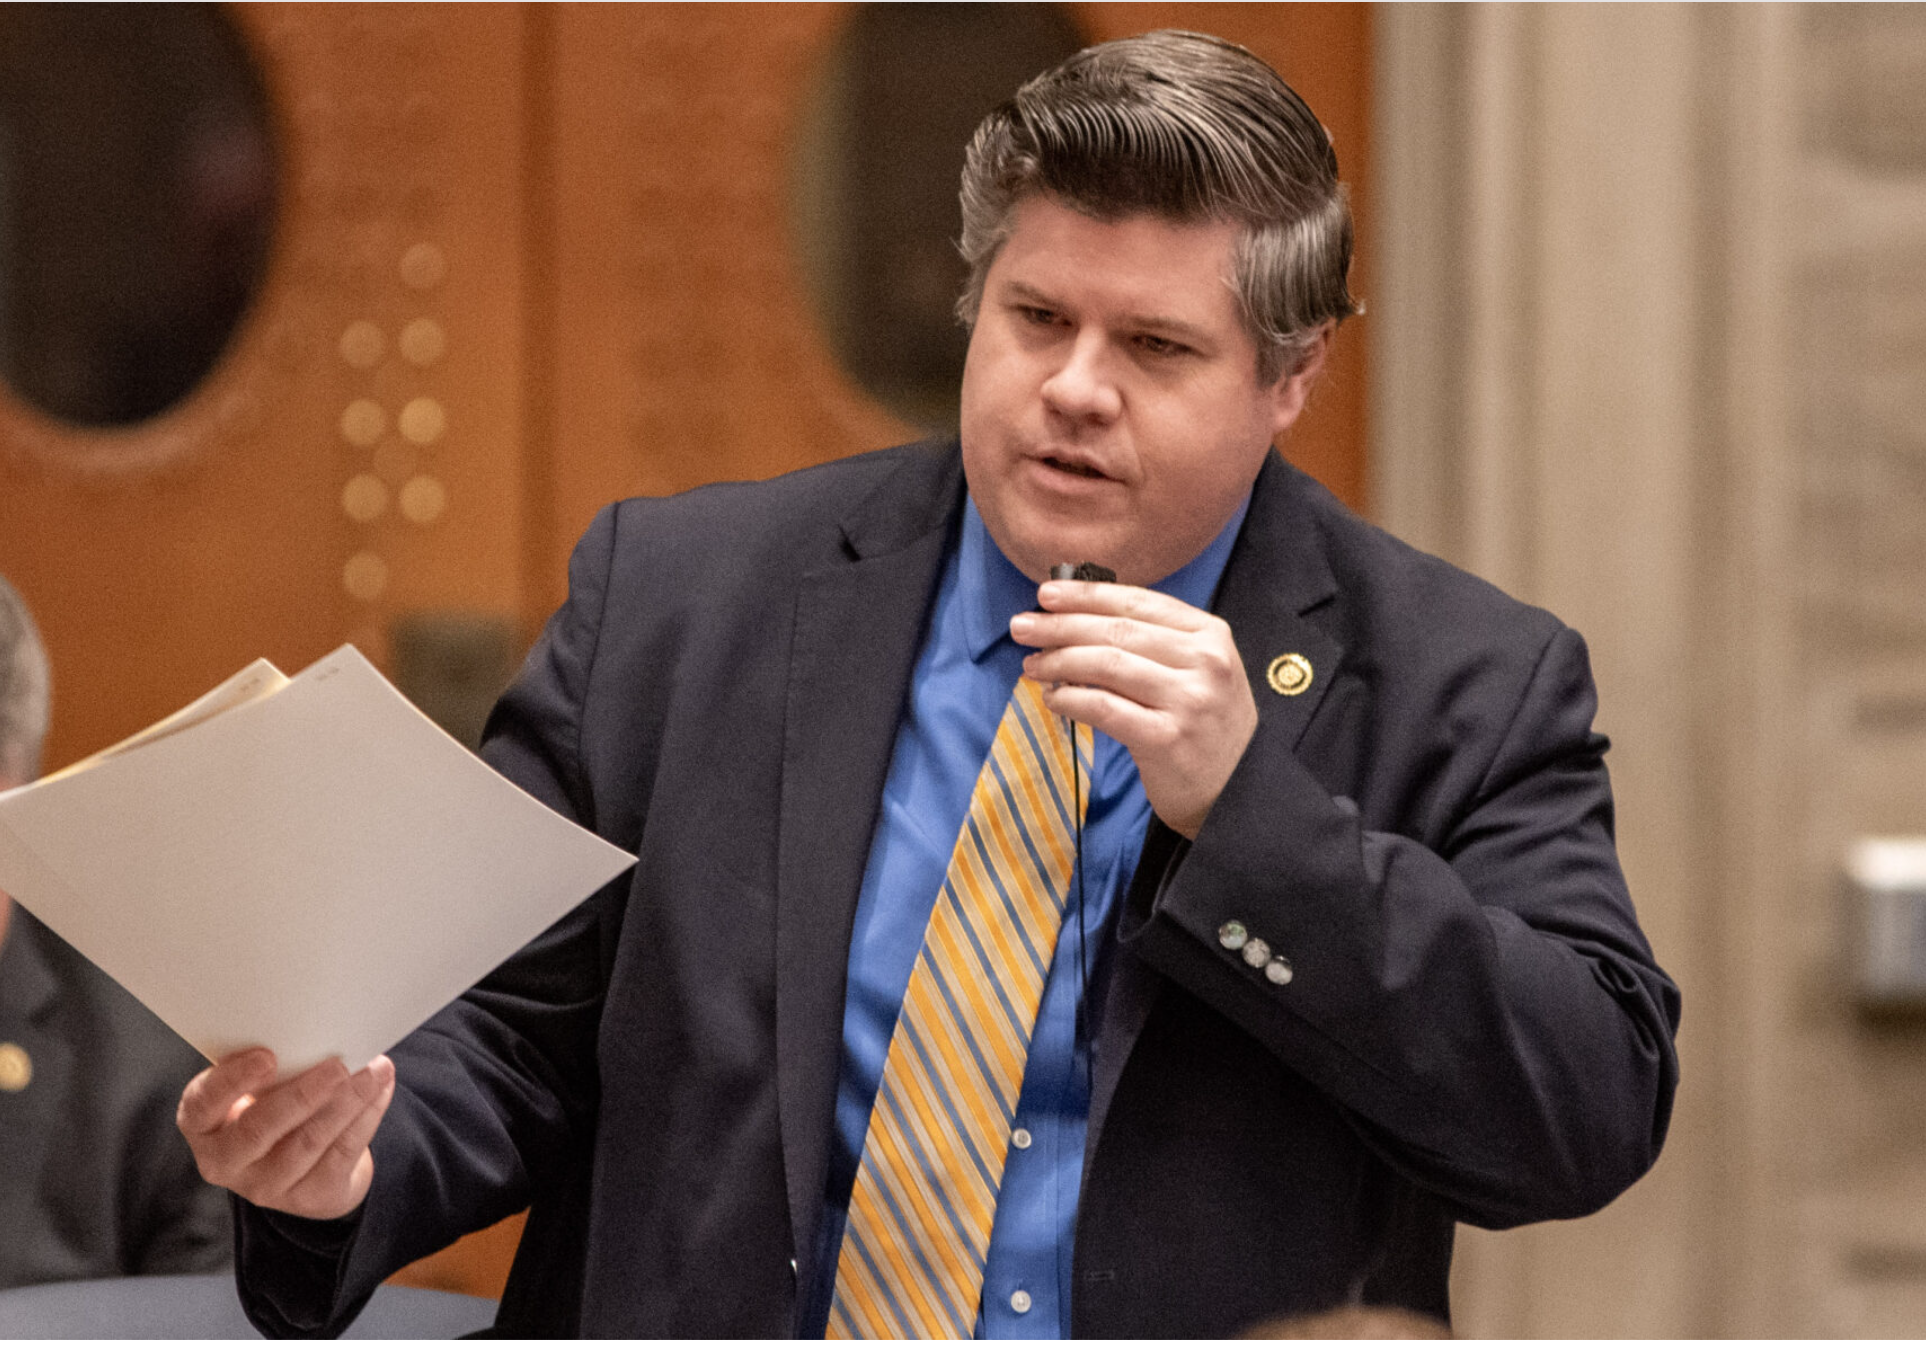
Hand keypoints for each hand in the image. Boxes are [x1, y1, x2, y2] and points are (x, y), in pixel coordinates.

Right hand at [177, 1047, 395, 1219]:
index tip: (266, 1056)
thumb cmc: (277, 1107)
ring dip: (345, 1104)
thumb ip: (271, 1067)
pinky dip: (365, 1118)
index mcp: (203, 1124)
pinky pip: (340, 1155)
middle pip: (258, 1130)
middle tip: (338, 1066)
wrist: (308, 1166)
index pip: (202, 1103)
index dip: (231, 1081)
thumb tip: (318, 1030)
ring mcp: (264, 1186)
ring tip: (373, 1071)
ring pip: (307, 1144)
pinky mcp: (307, 1198)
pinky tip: (380, 1090)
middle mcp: (225, 1161)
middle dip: (302, 1095)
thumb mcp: (259, 1088)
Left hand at [1011, 579, 1255, 838]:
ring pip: (1107, 665)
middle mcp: (1205, 662)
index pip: (1139, 601)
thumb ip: (1154, 643)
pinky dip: (1071, 700)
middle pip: (1117, 631)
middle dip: (1061, 626)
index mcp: (1210, 635)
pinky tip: (1053, 698)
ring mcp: (1189, 700)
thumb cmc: (1205, 724)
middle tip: (1022, 627)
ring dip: (1059, 661)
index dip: (1086, 595)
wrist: (1239, 788)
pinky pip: (1104, 709)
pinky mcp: (1167, 739)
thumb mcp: (1198, 671)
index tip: (1046, 594)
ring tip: (1032, 665)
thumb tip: (1078, 620)